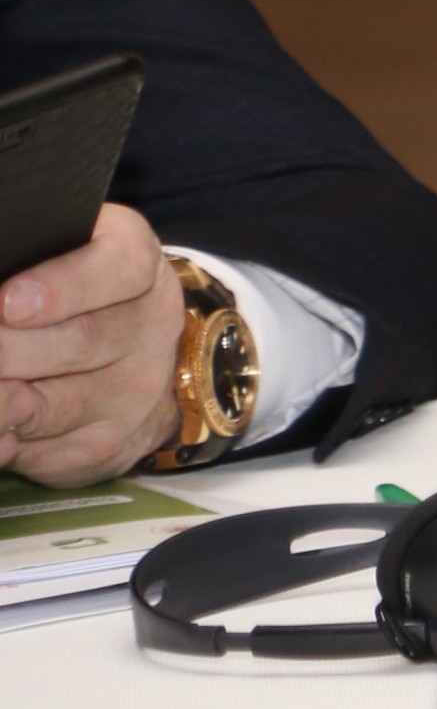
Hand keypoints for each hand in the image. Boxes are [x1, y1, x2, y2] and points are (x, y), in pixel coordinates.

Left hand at [0, 205, 186, 483]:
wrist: (133, 355)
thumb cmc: (75, 293)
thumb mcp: (66, 255)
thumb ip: (28, 261)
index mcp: (138, 265)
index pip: (121, 269)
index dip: (63, 287)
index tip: (9, 302)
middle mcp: (149, 327)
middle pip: (82, 342)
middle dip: (9, 351)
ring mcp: (133, 392)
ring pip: (55, 407)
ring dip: (3, 404)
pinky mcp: (105, 444)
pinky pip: (44, 453)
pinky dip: (4, 445)